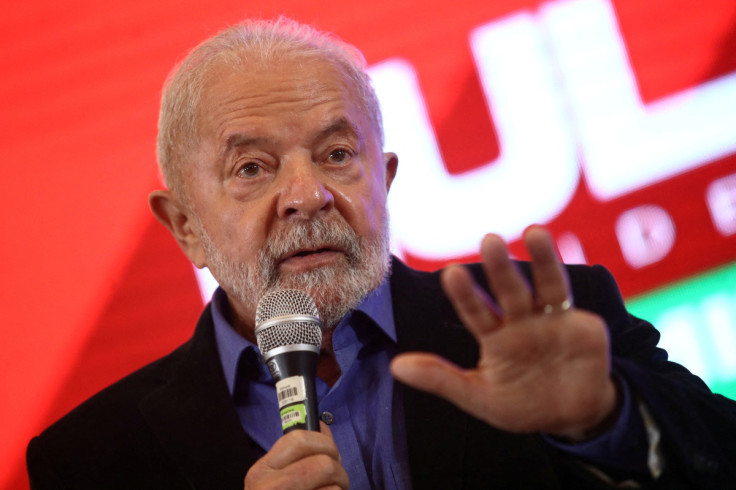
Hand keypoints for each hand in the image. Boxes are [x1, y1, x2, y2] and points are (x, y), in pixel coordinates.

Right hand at [244, 423, 348, 489]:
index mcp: (260, 472)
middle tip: (336, 479)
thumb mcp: (276, 477)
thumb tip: (322, 426)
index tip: (329, 453)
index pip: (298, 439)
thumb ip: (298, 454)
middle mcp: (268, 488)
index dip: (323, 442)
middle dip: (339, 470)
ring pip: (334, 487)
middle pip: (323, 464)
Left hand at [390, 226, 616, 439]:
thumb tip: (396, 367)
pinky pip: (569, 301)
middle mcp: (520, 320)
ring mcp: (550, 319)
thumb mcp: (479, 397)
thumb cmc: (522, 405)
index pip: (476, 312)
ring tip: (535, 232)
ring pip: (544, 283)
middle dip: (500, 267)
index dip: (465, 294)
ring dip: (541, 258)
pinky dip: (565, 282)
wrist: (572, 417)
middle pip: (509, 290)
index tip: (452, 274)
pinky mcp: (580, 323)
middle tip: (490, 240)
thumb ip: (441, 380)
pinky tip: (557, 260)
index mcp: (495, 336)